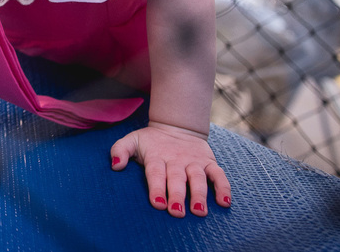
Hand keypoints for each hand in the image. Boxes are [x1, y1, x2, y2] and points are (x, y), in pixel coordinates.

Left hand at [110, 121, 231, 217]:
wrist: (177, 126)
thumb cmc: (151, 141)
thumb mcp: (132, 140)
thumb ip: (120, 150)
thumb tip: (115, 165)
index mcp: (157, 156)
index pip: (156, 173)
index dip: (157, 188)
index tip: (158, 203)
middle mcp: (176, 160)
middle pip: (177, 179)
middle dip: (177, 195)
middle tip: (177, 213)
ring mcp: (194, 162)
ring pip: (198, 178)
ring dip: (200, 195)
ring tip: (199, 211)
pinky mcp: (209, 163)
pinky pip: (219, 175)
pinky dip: (223, 188)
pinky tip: (224, 203)